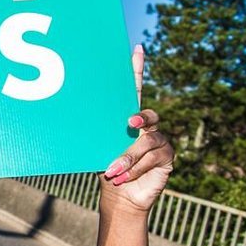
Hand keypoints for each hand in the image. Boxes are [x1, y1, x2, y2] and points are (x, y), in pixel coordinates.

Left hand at [100, 45, 172, 214]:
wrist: (119, 195)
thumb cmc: (107, 169)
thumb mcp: (100, 150)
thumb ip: (100, 135)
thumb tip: (78, 118)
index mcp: (129, 120)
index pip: (134, 91)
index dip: (136, 70)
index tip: (137, 50)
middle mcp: (147, 127)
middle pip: (148, 114)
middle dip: (140, 118)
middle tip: (129, 124)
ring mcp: (158, 141)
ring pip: (147, 141)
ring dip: (129, 158)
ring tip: (113, 170)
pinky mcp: (167, 157)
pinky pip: (154, 157)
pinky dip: (136, 168)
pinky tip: (124, 177)